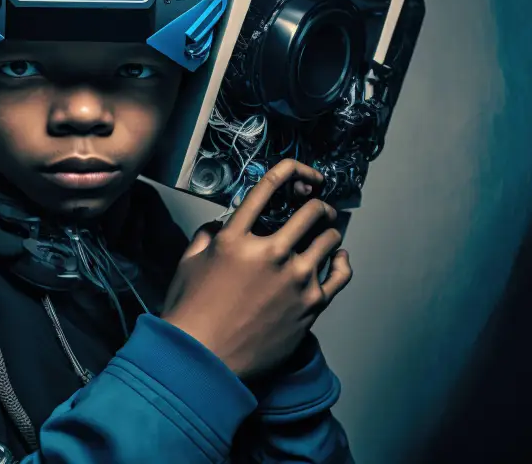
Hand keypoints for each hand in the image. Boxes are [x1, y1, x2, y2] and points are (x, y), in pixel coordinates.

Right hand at [161, 159, 352, 379]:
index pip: (268, 187)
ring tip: (325, 234)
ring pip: (330, 239)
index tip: (303, 174)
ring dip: (329, 232)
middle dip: (318, 205)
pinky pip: (341, 273)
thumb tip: (220, 226)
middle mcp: (269, 253)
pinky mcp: (311, 305)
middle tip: (318, 208)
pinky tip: (337, 259)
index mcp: (235, 239)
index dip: (292, 171)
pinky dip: (342, 261)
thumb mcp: (189, 265)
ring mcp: (294, 279)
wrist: (204, 361)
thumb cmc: (192, 316)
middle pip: (311, 211)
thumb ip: (206, 236)